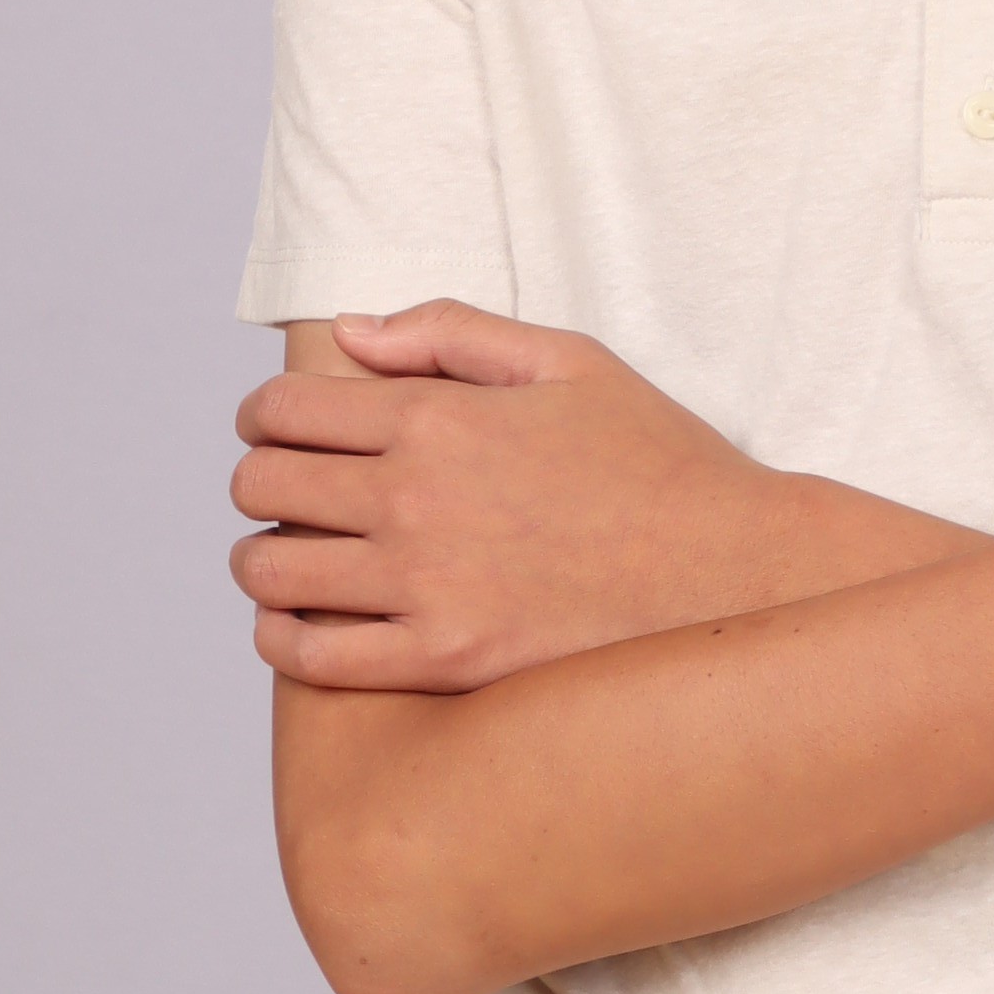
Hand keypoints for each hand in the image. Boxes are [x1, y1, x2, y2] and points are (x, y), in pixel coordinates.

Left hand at [232, 304, 794, 688]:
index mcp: (438, 416)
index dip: (263, 415)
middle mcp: (415, 499)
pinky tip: (303, 623)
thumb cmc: (657, 460)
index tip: (279, 429)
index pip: (284, 409)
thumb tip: (350, 334)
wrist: (731, 570)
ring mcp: (425, 586)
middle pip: (262, 485)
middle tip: (290, 491)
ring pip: (269, 571)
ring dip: (262, 559)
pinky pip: (311, 658)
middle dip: (261, 479)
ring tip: (291, 558)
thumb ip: (450, 332)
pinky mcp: (443, 662)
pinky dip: (282, 638)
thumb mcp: (568, 361)